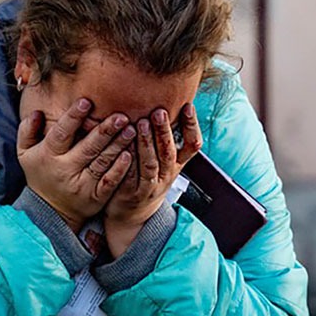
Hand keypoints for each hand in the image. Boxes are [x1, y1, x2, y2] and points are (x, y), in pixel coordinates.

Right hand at [17, 98, 135, 231]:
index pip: (62, 133)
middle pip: (88, 147)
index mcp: (49, 155)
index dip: (73, 118)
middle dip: (106, 130)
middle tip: (121, 116)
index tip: (86, 102)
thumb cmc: (40, 173)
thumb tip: (37, 112)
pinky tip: (129, 155)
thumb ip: (27, 130)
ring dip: (118, 145)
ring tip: (131, 129)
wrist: (50, 211)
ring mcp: (82, 185)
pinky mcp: (96, 197)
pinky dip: (120, 169)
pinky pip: (110, 181)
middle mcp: (65, 170)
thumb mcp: (25, 153)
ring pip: (102, 162)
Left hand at [104, 103, 201, 255]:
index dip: (192, 126)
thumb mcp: (164, 162)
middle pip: (169, 152)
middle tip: (159, 111)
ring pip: (150, 164)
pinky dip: (128, 161)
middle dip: (165, 131)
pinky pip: (130, 175)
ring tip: (140, 122)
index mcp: (177, 165)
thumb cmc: (147, 177)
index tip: (188, 106)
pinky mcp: (131, 192)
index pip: (192, 145)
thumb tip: (168, 101)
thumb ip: (166, 137)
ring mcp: (150, 186)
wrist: (133, 214)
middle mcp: (166, 175)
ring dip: (147, 143)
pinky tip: (123, 146)